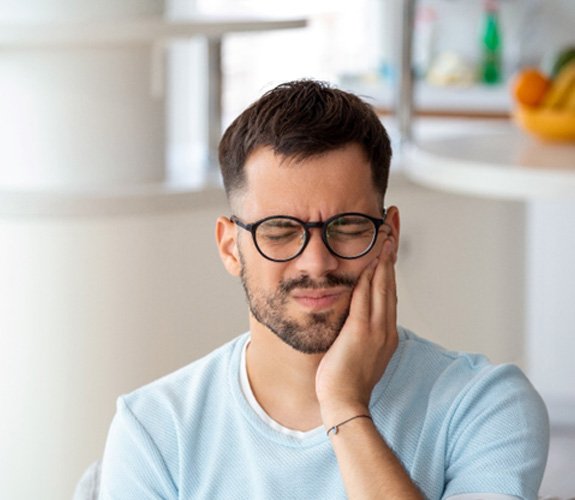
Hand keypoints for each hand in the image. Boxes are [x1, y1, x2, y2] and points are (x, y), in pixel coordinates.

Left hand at [315, 233, 398, 423]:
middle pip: (390, 280)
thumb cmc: (345, 379)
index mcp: (385, 331)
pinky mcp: (362, 331)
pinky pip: (367, 298)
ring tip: (386, 231)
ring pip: (382, 285)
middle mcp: (385, 326)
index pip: (388, 289)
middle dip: (391, 250)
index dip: (389, 263)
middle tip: (392, 224)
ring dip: (384, 256)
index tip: (389, 241)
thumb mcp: (358, 350)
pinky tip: (372, 258)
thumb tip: (353, 316)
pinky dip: (371, 276)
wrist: (344, 402)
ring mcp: (376, 328)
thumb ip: (359, 330)